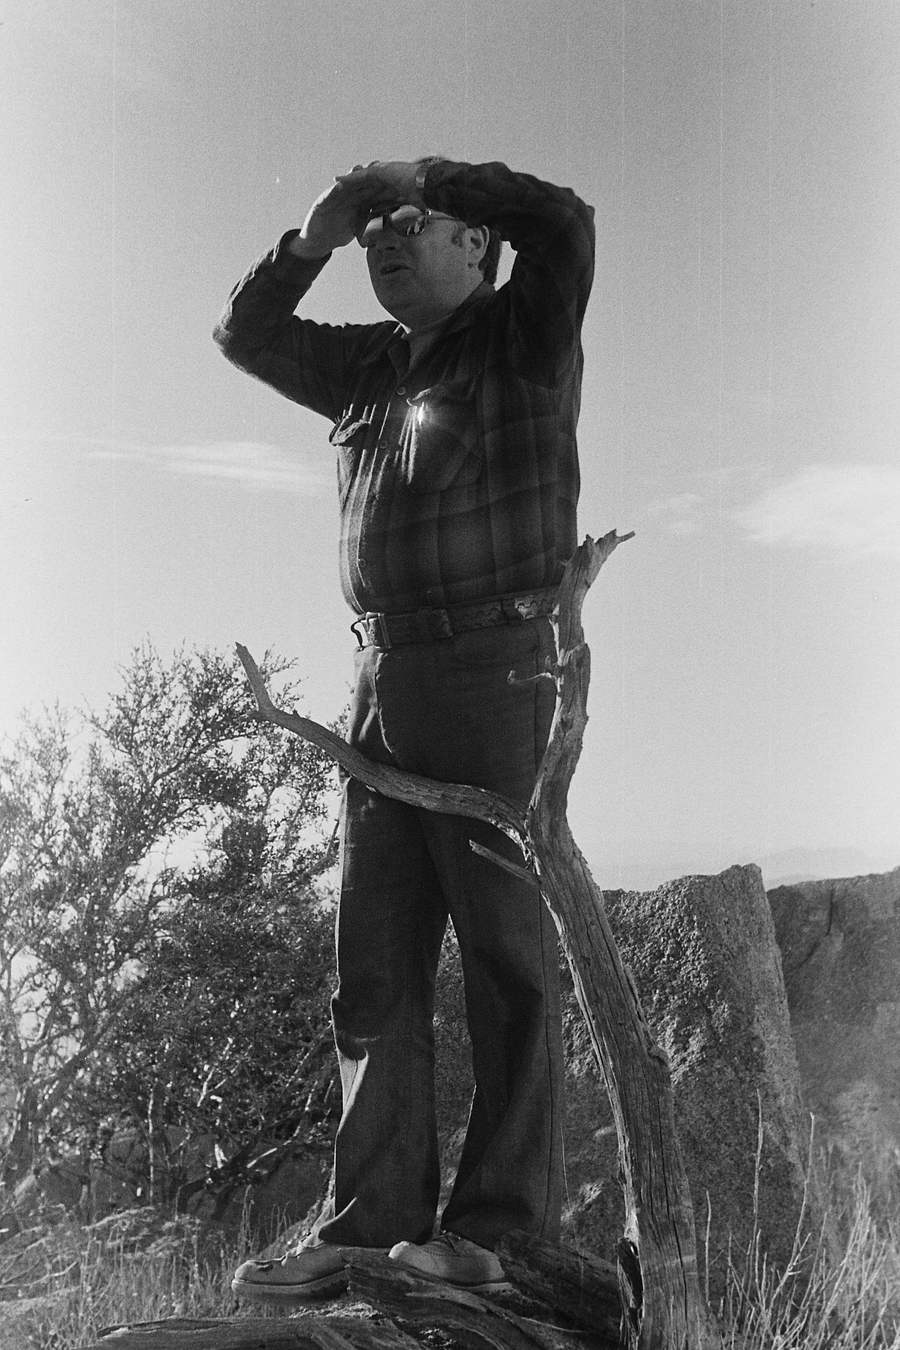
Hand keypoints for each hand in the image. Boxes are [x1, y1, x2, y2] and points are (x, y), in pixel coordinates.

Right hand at [291, 162, 420, 258]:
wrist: (319, 240)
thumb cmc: (340, 232)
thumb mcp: (361, 227)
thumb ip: (375, 223)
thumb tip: (398, 227)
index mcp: (359, 200)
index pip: (374, 190)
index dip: (385, 186)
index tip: (397, 182)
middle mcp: (348, 195)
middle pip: (362, 182)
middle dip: (371, 175)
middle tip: (381, 166)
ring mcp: (335, 197)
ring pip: (346, 184)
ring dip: (353, 176)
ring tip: (359, 169)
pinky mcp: (322, 202)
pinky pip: (329, 195)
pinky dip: (334, 190)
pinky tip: (340, 186)